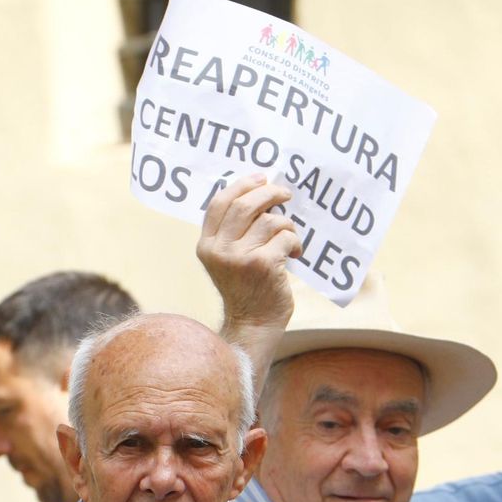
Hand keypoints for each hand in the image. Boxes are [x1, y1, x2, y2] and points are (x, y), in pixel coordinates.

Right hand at [197, 173, 300, 329]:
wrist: (253, 324)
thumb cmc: (246, 289)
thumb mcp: (227, 259)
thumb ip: (233, 232)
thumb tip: (259, 194)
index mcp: (206, 245)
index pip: (219, 203)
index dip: (242, 185)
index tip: (262, 178)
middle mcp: (219, 250)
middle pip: (245, 204)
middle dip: (270, 193)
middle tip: (285, 194)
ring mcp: (240, 257)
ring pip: (271, 220)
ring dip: (287, 225)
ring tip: (290, 239)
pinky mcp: (263, 264)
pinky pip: (286, 237)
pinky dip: (295, 242)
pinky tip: (294, 255)